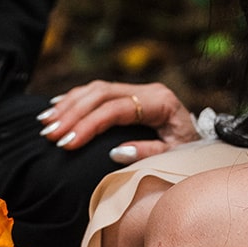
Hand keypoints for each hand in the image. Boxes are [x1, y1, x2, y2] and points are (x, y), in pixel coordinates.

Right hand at [38, 80, 198, 163]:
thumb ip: (148, 152)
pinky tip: (55, 109)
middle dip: (72, 113)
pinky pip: (96, 93)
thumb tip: (116, 151)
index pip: (116, 109)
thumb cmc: (188, 152)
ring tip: (45, 123)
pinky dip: (73, 100)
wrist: (201, 142)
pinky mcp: (128, 95)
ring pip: (95, 89)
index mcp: (161, 102)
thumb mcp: (174, 156)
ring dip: (68, 105)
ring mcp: (137, 90)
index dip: (89, 124)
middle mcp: (147, 90)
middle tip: (49, 134)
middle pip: (101, 94)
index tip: (67, 143)